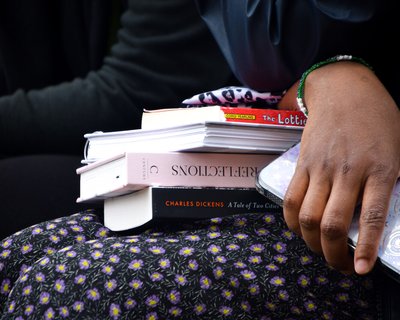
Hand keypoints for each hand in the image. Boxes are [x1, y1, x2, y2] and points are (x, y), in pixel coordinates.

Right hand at [279, 61, 399, 273]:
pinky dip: (292, 222)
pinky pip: (291, 199)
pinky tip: (301, 230)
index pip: (371, 217)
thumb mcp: (399, 148)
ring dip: (312, 243)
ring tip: (321, 251)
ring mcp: (320, 168)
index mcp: (380, 169)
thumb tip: (381, 218)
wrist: (343, 90)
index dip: (365, 248)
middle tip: (342, 265)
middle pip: (331, 224)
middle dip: (333, 255)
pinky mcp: (302, 164)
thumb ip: (392, 183)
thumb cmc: (377, 118)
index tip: (361, 270)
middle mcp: (347, 172)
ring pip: (308, 217)